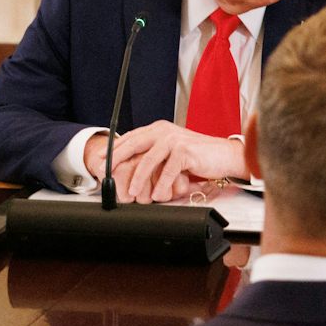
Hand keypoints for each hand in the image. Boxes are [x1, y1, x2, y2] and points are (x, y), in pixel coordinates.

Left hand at [107, 121, 247, 203]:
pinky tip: (156, 195)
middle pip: (133, 145)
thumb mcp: (172, 151)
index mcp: (158, 129)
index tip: (99, 160)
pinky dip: (161, 185)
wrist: (225, 156)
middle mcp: (164, 131)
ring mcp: (174, 140)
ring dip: (138, 178)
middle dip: (117, 160)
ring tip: (131, 192)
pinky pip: (167, 171)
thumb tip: (131, 167)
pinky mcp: (185, 151)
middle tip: (105, 173)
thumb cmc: (199, 156)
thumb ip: (154, 154)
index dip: (114, 149)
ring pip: (149, 160)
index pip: (130, 138)